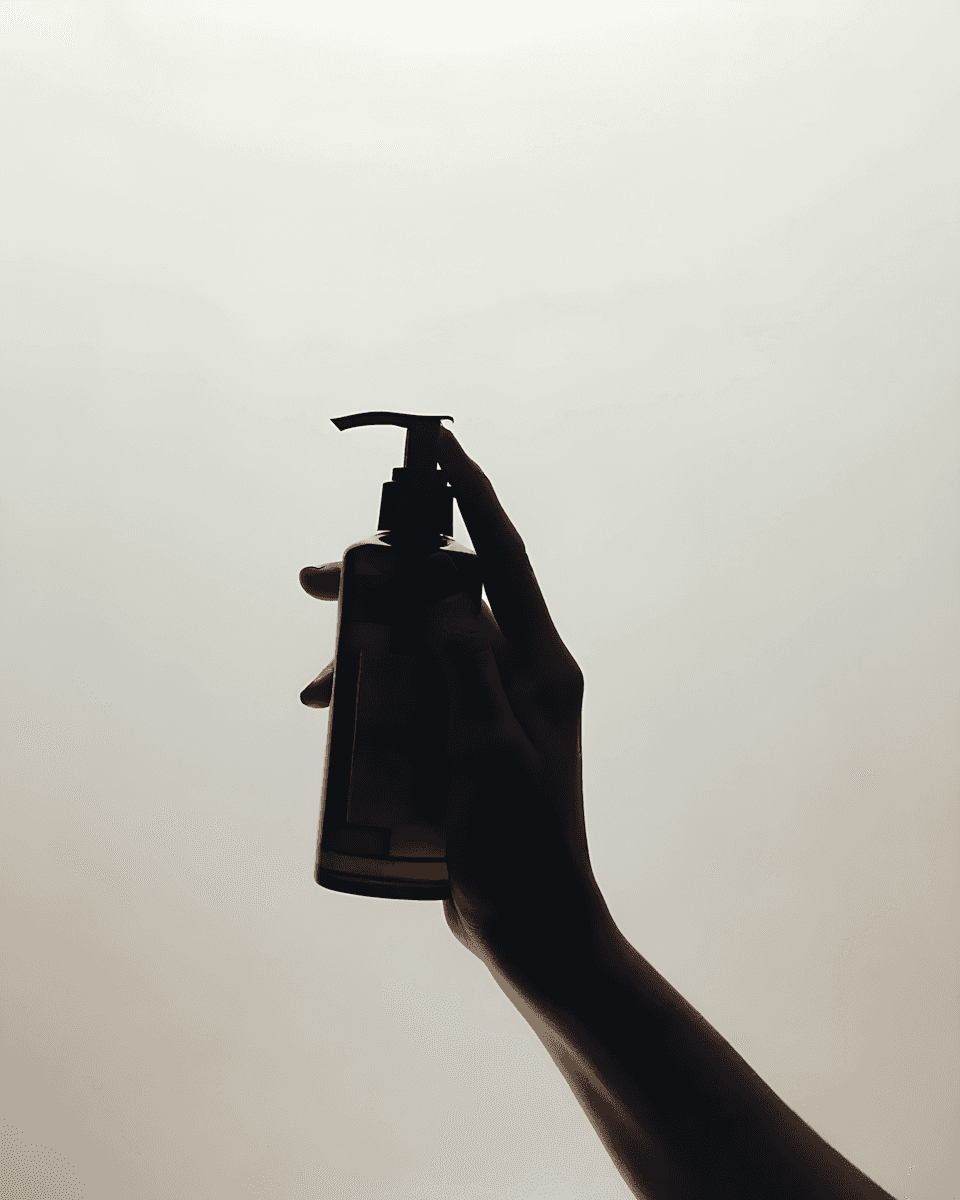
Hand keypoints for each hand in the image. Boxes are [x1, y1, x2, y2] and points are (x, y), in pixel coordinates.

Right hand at [300, 426, 607, 971]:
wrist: (531, 923)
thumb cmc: (521, 845)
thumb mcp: (492, 752)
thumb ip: (471, 668)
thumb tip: (448, 593)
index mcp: (540, 664)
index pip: (503, 557)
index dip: (471, 495)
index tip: (440, 445)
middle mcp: (517, 673)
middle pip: (444, 598)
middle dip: (380, 583)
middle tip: (314, 580)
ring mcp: (488, 708)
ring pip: (418, 649)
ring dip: (364, 653)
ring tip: (314, 692)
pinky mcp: (461, 742)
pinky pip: (411, 696)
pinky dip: (372, 698)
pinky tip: (335, 724)